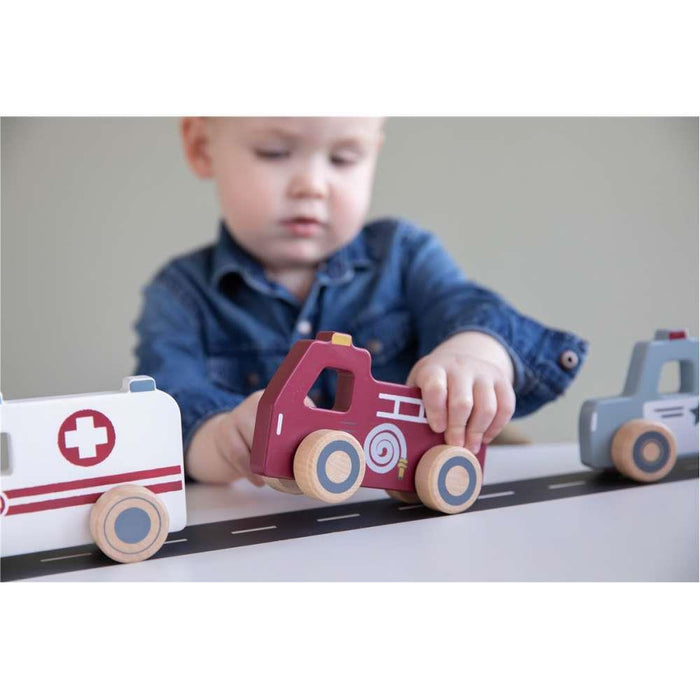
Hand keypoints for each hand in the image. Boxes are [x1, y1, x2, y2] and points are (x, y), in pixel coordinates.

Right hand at [185, 390, 317, 484]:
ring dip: (268, 464)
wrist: (226, 438)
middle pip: (278, 426)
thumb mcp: (284, 432)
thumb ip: (305, 438)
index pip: (301, 407)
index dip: (309, 430)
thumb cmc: (265, 441)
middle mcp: (261, 401)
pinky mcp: (225, 430)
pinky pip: (240, 454)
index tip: (315, 450)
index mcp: (282, 399)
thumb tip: (334, 458)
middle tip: (298, 470)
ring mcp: (241, 413)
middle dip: (286, 452)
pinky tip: (260, 481)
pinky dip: (252, 471)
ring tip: (277, 479)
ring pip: (258, 441)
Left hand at [406, 332, 515, 453]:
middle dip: (458, 430)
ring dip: (478, 433)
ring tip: (470, 447)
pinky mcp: (503, 381)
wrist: (459, 358)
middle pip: (463, 403)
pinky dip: (496, 428)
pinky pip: (506, 408)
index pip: (435, 388)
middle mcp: (460, 367)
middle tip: (454, 445)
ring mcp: (484, 372)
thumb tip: (416, 442)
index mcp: (435, 368)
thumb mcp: (419, 387)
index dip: (436, 411)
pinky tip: (485, 437)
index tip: (437, 428)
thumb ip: (417, 408)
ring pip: (487, 408)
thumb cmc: (434, 383)